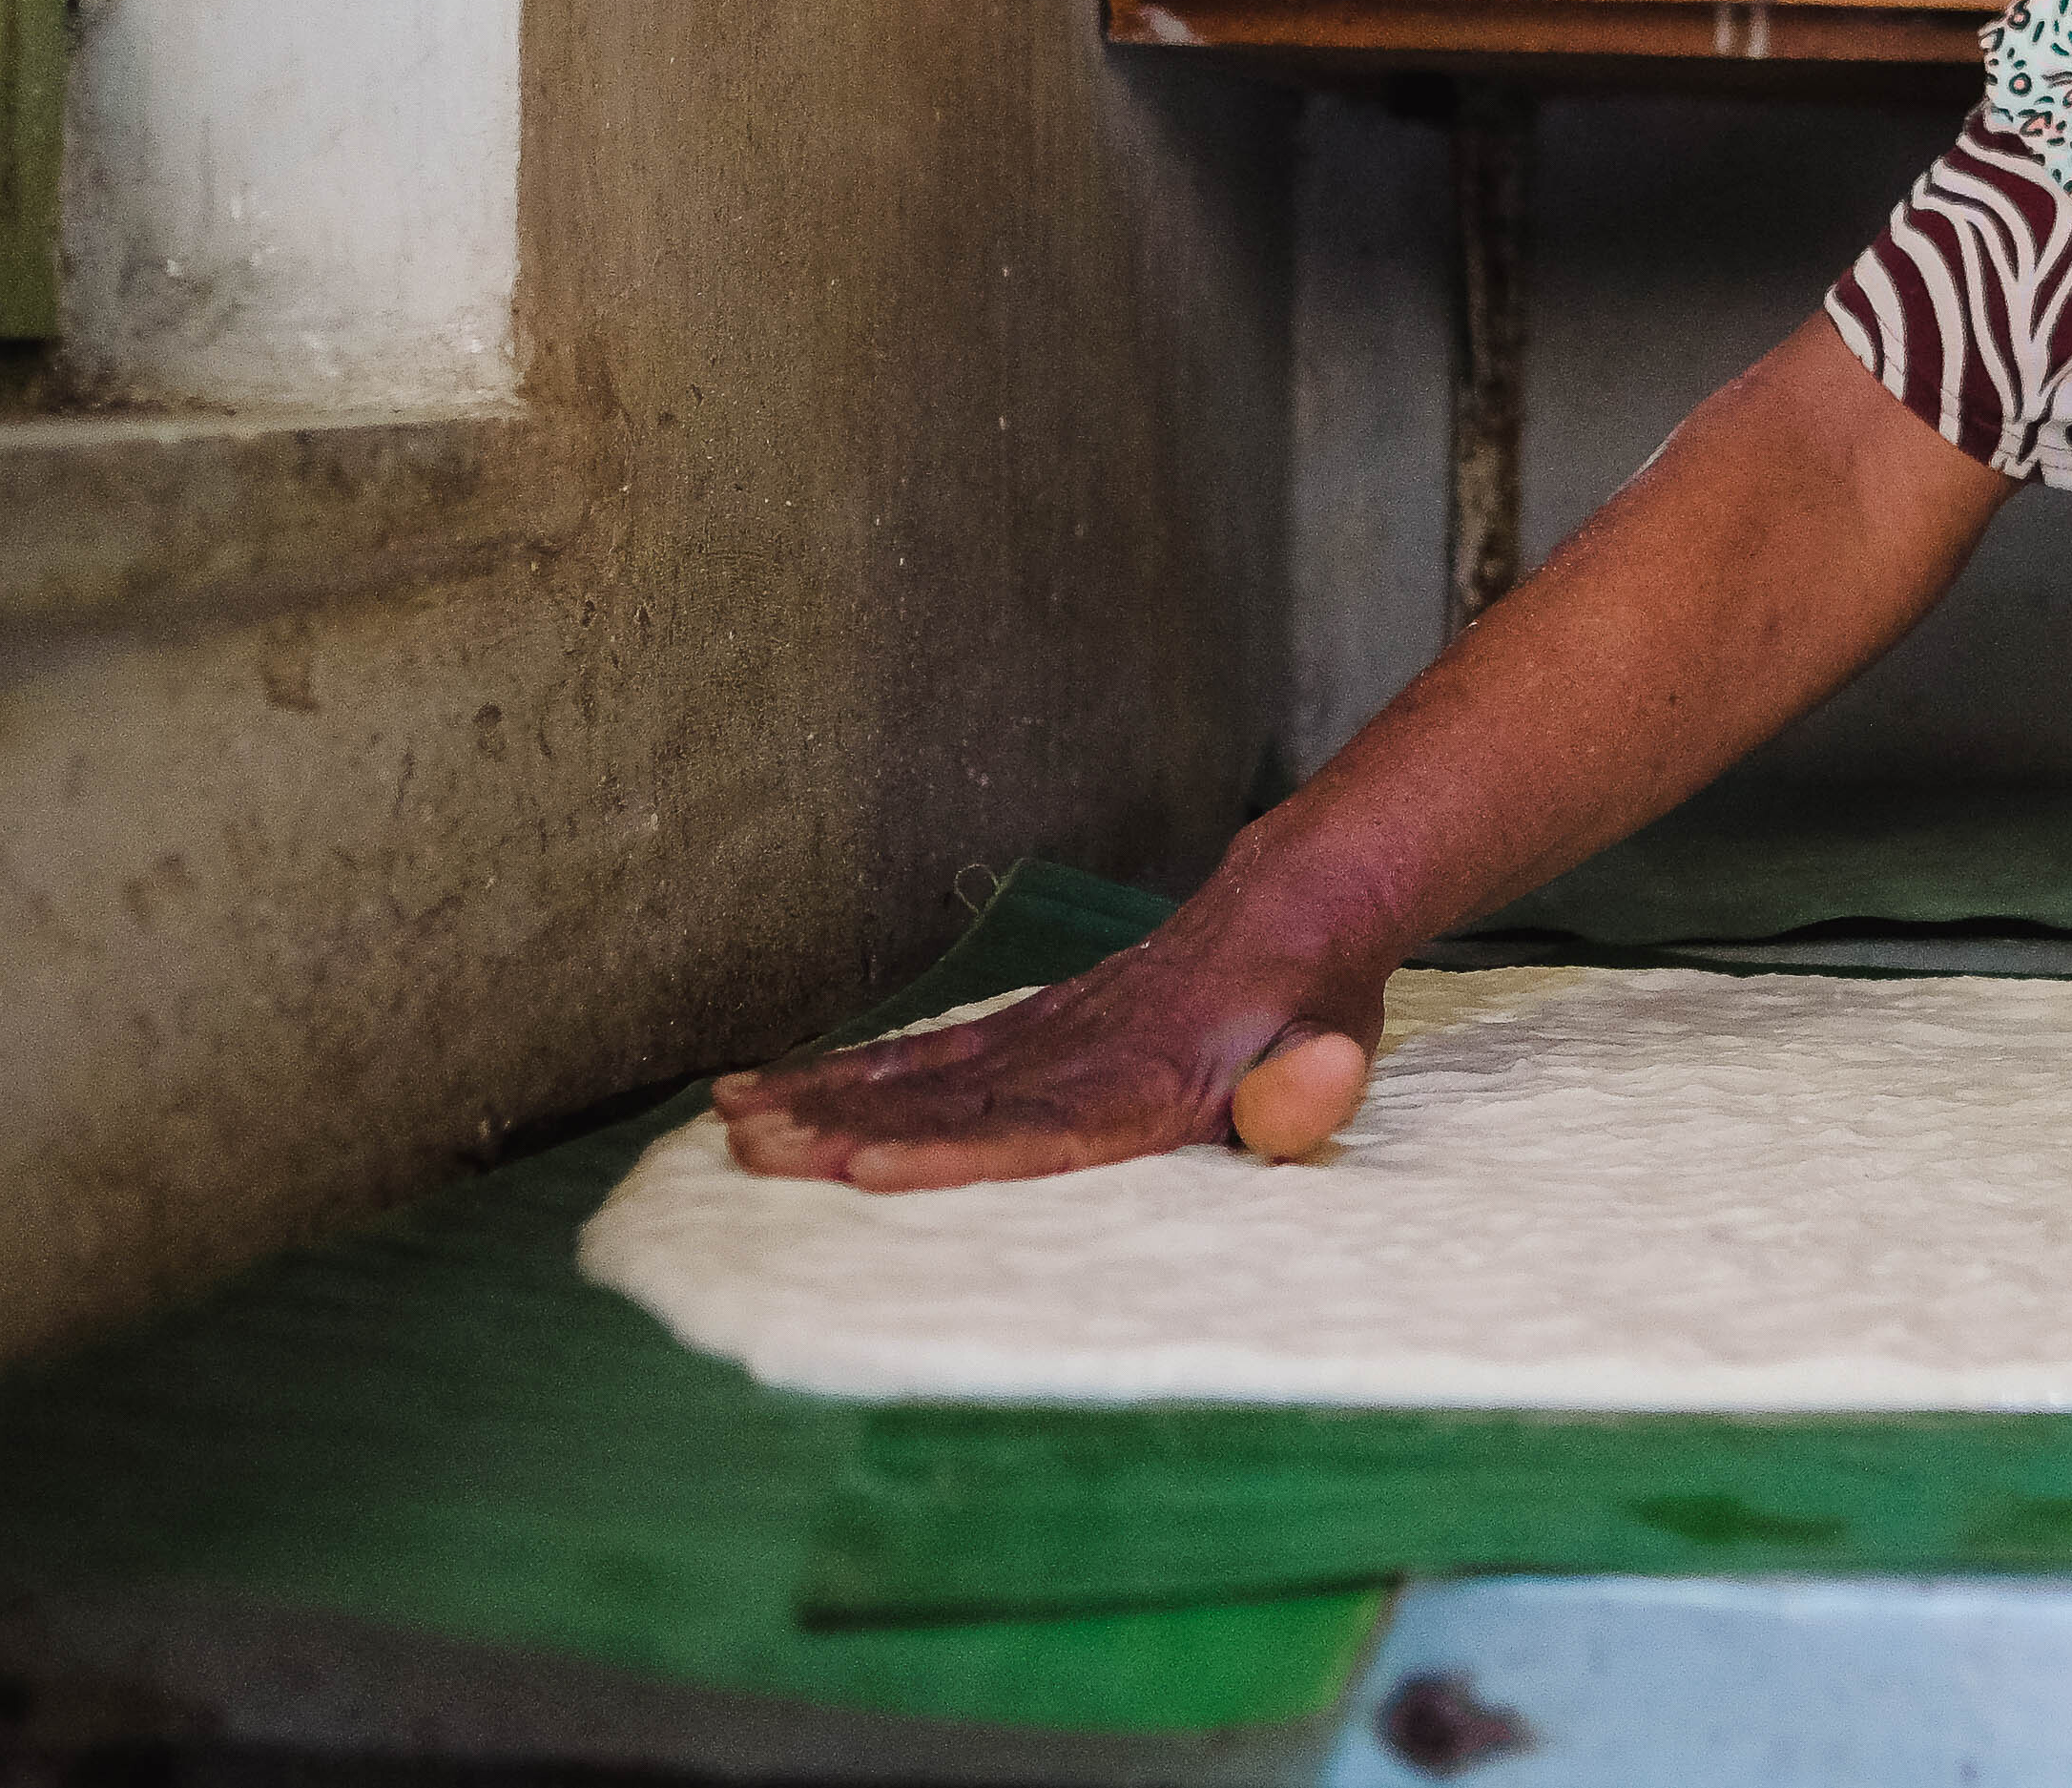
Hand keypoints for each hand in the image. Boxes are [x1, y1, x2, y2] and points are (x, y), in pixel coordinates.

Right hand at [710, 924, 1386, 1190]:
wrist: (1292, 906)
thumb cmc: (1313, 1002)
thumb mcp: (1338, 1039)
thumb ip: (1314, 1081)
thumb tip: (1313, 1086)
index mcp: (1152, 1074)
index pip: (1042, 1125)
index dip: (956, 1151)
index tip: (870, 1166)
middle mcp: (1079, 1050)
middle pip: (953, 1098)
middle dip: (847, 1127)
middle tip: (756, 1154)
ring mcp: (1043, 1033)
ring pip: (919, 1072)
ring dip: (823, 1099)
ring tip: (732, 1128)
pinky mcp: (1024, 1027)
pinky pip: (924, 1055)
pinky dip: (843, 1072)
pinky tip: (763, 1091)